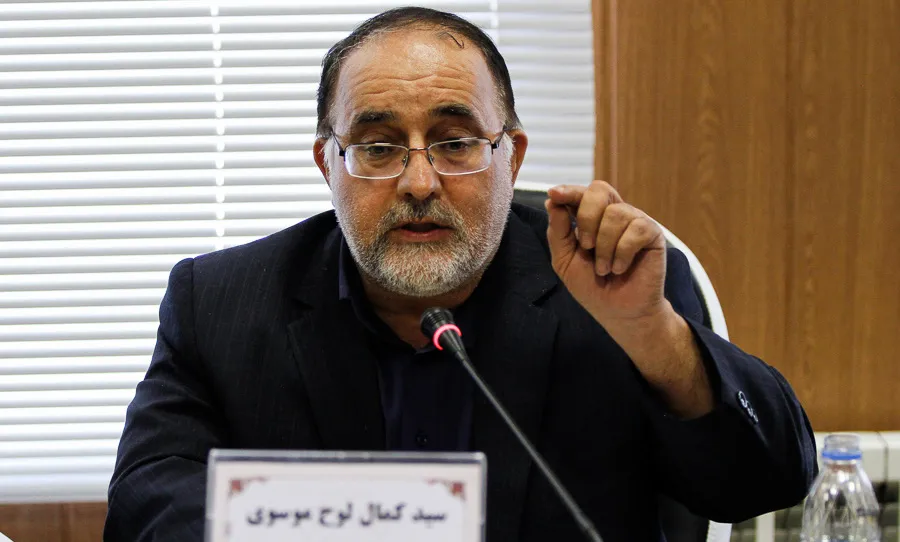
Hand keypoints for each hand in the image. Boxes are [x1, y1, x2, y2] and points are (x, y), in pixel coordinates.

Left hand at [545, 181, 713, 417]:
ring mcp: (635, 222)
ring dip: (604, 246)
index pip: (581, 193)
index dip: (569, 190)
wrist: (619, 313)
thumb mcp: (565, 261)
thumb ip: (558, 232)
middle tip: (586, 246)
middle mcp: (614, 214)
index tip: (554, 194)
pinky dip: (622, 252)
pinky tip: (620, 267)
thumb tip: (552, 201)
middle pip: (599, 190)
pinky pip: (635, 230)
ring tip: (604, 268)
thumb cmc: (592, 286)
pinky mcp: (652, 234)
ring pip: (616, 213)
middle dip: (587, 217)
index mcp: (592, 217)